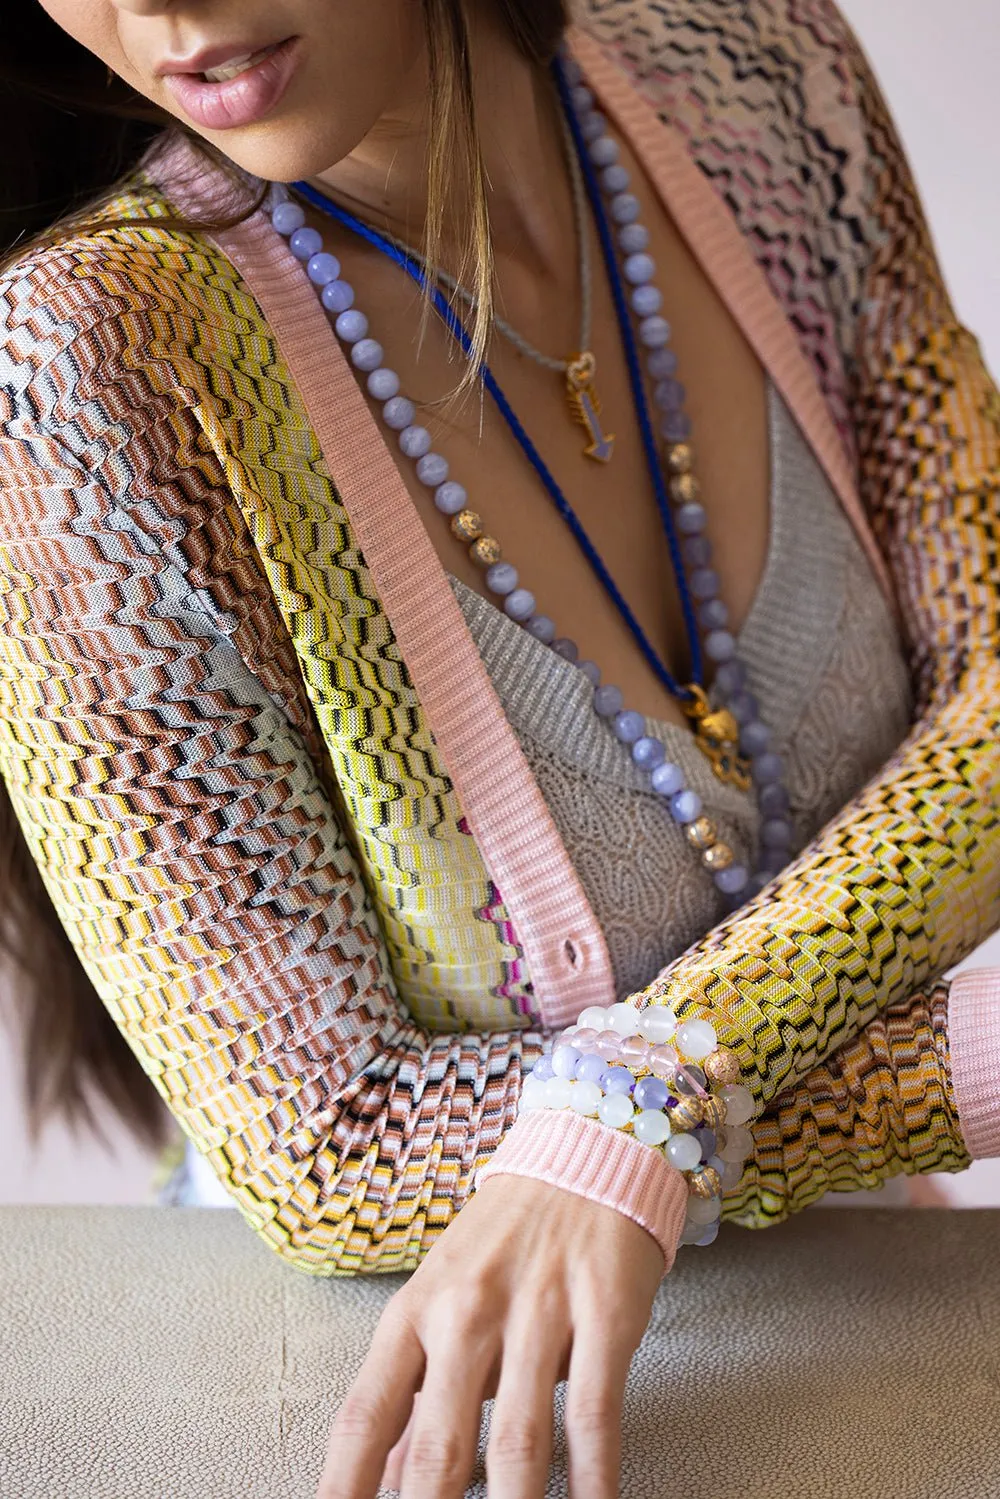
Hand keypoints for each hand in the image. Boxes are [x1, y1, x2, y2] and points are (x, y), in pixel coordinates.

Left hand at [315, 1173, 665, 1498]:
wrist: (584, 1155)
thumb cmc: (503, 1238)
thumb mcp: (440, 1297)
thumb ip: (415, 1387)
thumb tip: (377, 1475)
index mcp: (415, 1312)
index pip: (363, 1417)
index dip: (342, 1491)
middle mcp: (467, 1314)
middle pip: (438, 1449)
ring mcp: (537, 1313)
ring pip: (518, 1442)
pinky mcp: (603, 1315)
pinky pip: (595, 1414)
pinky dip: (594, 1479)